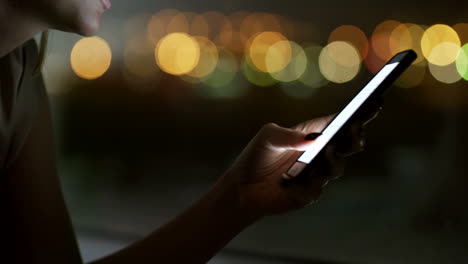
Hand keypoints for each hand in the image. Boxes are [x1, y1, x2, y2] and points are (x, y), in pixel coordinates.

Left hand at [217, 103, 381, 217]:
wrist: (242, 188)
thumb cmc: (256, 157)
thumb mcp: (268, 137)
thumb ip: (287, 135)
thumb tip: (313, 139)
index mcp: (312, 135)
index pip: (340, 123)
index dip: (360, 114)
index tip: (374, 103)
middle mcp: (320, 154)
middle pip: (348, 145)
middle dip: (355, 136)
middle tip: (355, 126)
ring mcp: (317, 175)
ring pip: (336, 167)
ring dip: (334, 159)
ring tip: (327, 150)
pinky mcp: (308, 194)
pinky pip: (314, 190)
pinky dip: (306, 185)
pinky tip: (292, 183)